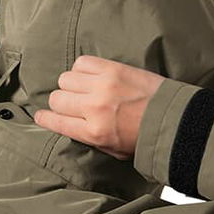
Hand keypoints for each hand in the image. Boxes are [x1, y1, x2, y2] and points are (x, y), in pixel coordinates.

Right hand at [34, 55, 164, 159]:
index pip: (56, 121)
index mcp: (94, 132)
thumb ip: (89, 139)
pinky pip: (82, 62)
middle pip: (57, 98)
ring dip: (71, 85)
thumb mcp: (114, 150)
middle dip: (60, 103)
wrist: (171, 118)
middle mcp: (94, 108)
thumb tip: (71, 125)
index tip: (42, 116)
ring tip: (84, 89)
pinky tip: (91, 76)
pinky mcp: (112, 68)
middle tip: (71, 104)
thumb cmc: (144, 137)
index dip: (45, 118)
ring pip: (65, 79)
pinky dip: (82, 69)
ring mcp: (102, 85)